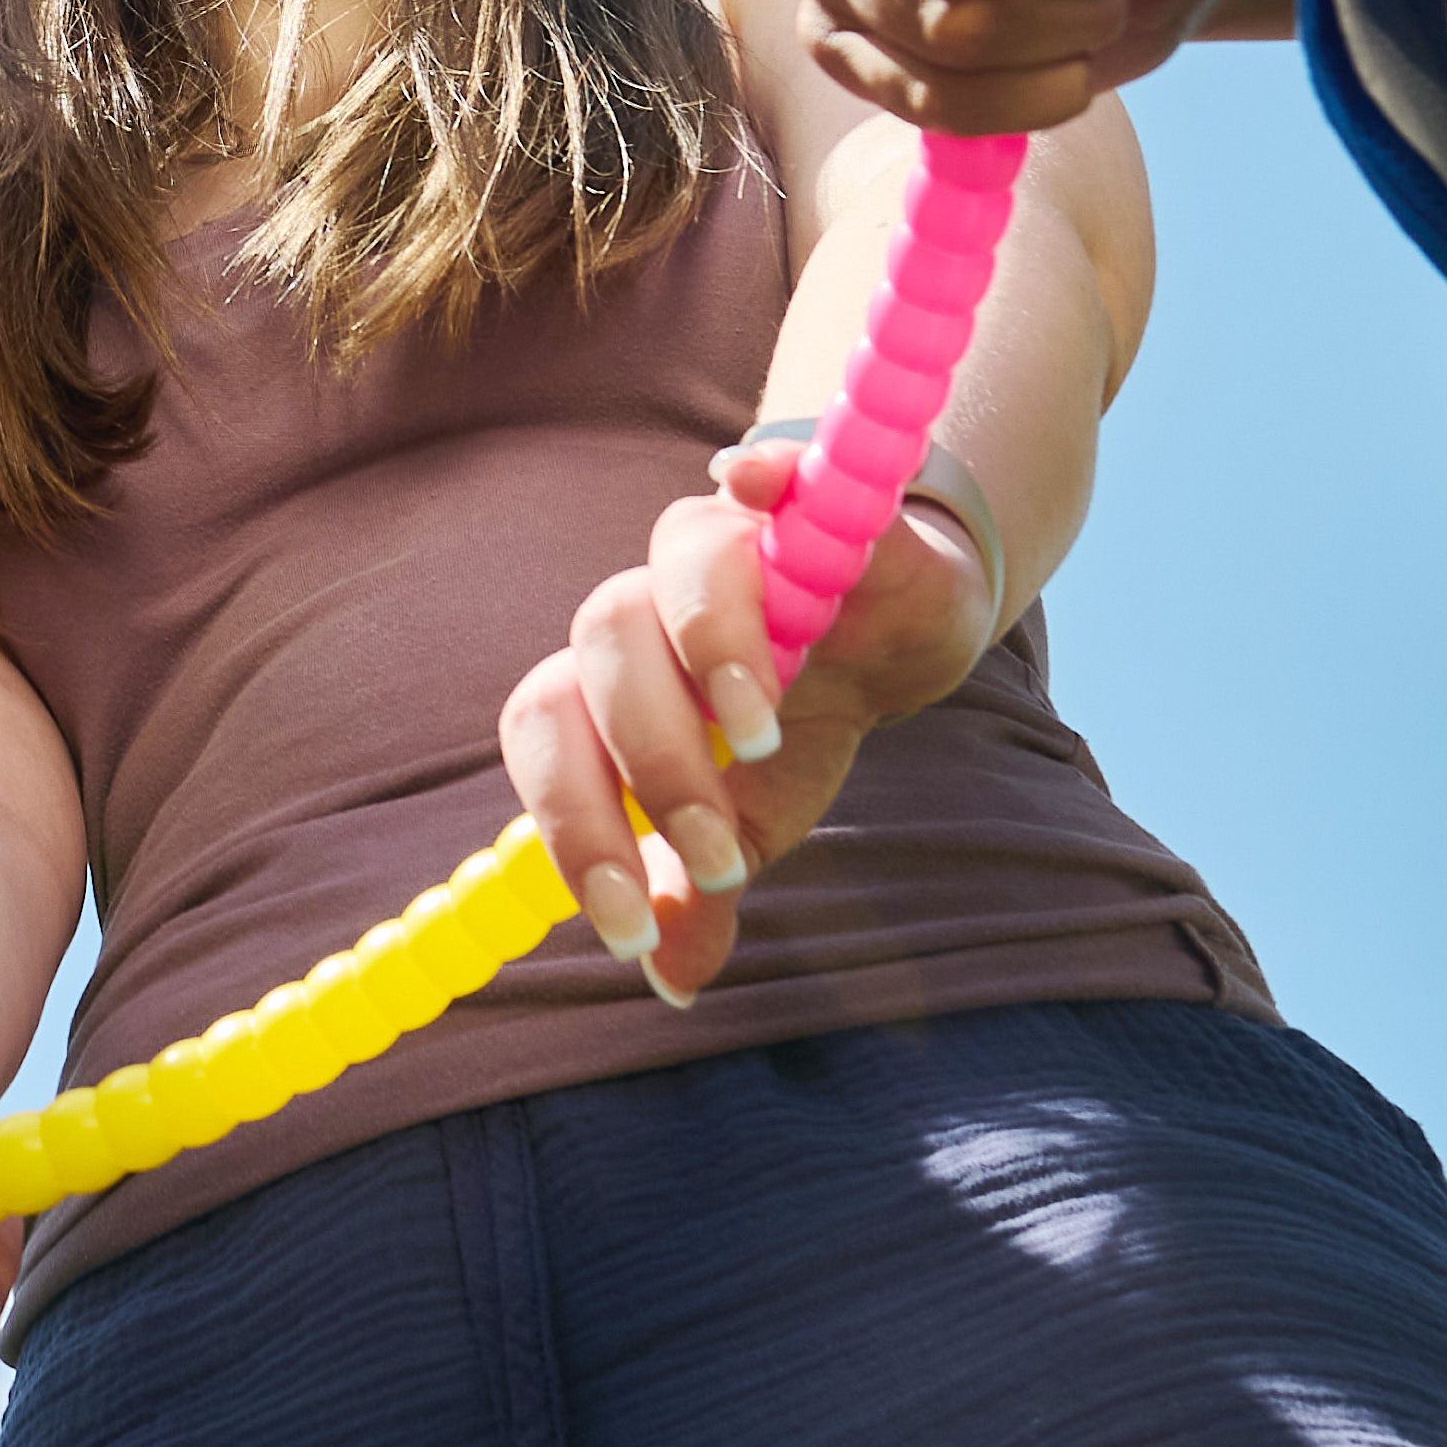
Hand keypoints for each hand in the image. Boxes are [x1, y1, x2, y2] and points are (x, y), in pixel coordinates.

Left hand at [500, 436, 986, 1002]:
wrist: (895, 631)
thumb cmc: (800, 725)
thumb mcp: (759, 821)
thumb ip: (703, 891)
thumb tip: (668, 978)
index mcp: (612, 687)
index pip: (551, 739)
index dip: (573, 829)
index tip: (625, 926)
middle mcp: (647, 604)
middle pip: (600, 654)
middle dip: (651, 764)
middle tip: (719, 854)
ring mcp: (722, 539)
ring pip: (675, 564)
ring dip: (710, 649)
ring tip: (760, 737)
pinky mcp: (806, 494)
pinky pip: (770, 468)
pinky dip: (761, 473)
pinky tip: (762, 488)